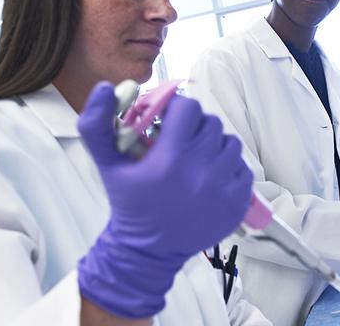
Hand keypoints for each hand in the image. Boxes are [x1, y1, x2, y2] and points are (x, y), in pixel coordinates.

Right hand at [76, 82, 252, 318]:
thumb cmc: (129, 204)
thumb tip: (105, 87)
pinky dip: (229, 168)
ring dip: (214, 145)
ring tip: (197, 159)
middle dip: (195, 128)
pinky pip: (243, 168)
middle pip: (211, 123)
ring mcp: (224, 189)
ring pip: (230, 143)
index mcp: (170, 159)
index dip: (177, 111)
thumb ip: (96, 125)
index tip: (169, 122)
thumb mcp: (106, 165)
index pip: (189, 109)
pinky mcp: (238, 203)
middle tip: (181, 141)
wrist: (148, 251)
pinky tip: (210, 177)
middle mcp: (202, 172)